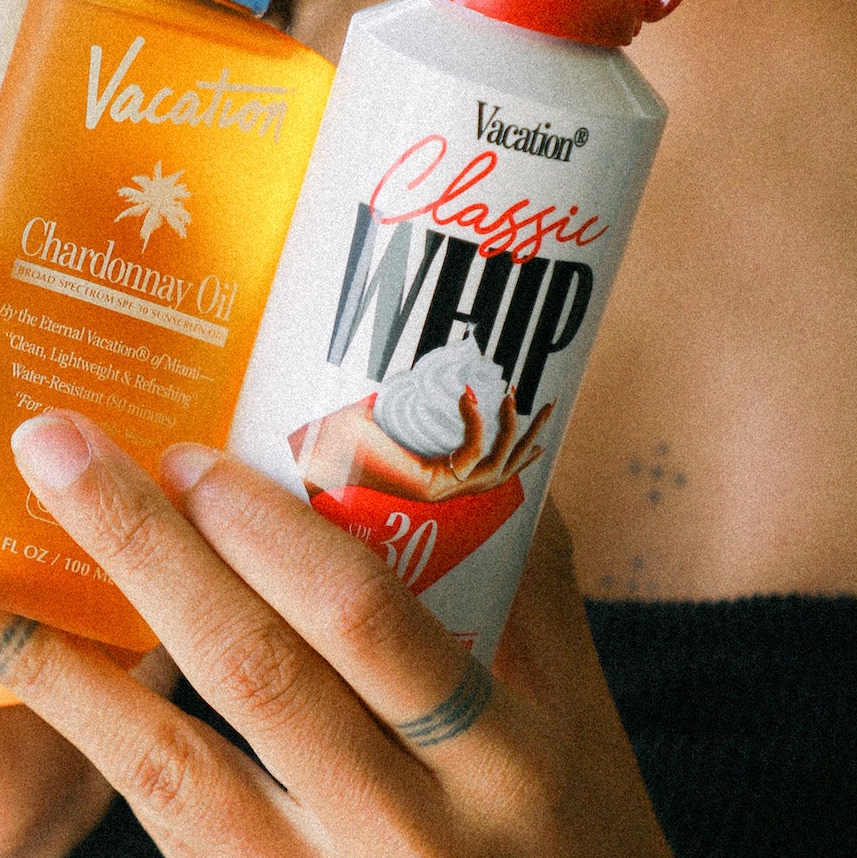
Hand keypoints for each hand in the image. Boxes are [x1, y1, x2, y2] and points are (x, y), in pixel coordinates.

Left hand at [0, 413, 753, 857]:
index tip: (187, 446)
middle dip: (141, 550)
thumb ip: (527, 596)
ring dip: (55, 673)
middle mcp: (419, 846)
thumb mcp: (590, 739)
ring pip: (172, 774)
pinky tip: (34, 688)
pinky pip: (181, 847)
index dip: (271, 529)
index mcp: (509, 767)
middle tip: (50, 445)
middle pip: (255, 675)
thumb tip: (485, 432)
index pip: (374, 621)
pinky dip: (110, 758)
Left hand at [291, 386, 552, 504]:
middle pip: (505, 472)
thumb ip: (404, 401)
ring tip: (510, 392)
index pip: (492, 473)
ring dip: (510, 427)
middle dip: (530, 438)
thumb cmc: (337, 437)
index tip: (539, 429)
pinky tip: (469, 394)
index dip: (521, 454)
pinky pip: (470, 455)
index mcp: (437, 482)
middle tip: (548, 406)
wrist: (309, 455)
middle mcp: (443, 493)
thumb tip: (424, 363)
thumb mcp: (382, 417)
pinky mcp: (429, 489)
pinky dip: (476, 422)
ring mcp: (438, 494)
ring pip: (496, 465)